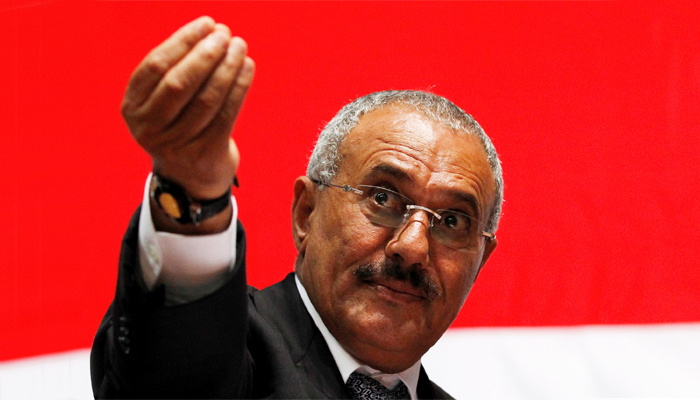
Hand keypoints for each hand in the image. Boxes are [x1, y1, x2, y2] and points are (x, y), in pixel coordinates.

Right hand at [121, 16, 254, 199]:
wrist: (189, 178)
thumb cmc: (179, 126)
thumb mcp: (162, 103)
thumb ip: (176, 71)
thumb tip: (211, 32)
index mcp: (132, 108)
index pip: (155, 66)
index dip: (183, 41)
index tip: (206, 24)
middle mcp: (149, 128)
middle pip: (180, 83)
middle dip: (206, 54)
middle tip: (226, 34)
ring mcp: (176, 145)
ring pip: (207, 99)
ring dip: (227, 68)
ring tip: (240, 47)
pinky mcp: (204, 154)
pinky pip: (226, 114)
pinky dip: (240, 87)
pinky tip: (248, 68)